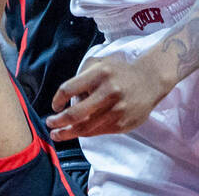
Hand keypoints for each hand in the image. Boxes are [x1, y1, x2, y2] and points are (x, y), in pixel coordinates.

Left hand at [47, 50, 173, 138]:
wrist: (149, 81)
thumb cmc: (119, 71)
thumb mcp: (100, 63)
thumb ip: (82, 77)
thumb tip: (68, 99)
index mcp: (99, 74)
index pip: (69, 88)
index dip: (58, 99)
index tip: (54, 105)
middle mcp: (107, 92)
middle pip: (75, 113)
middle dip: (59, 122)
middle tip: (49, 124)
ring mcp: (116, 110)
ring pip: (86, 127)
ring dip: (68, 132)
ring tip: (58, 134)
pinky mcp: (122, 124)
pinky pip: (98, 132)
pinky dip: (85, 133)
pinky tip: (77, 132)